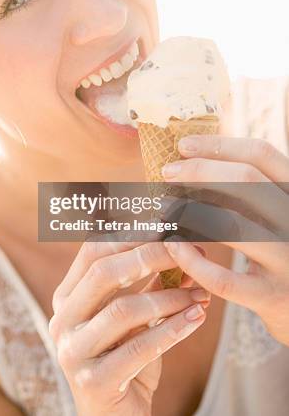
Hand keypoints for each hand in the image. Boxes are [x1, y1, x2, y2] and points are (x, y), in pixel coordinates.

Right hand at [48, 239, 210, 415]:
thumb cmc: (125, 361)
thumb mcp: (135, 320)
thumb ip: (152, 287)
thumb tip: (185, 254)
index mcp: (66, 298)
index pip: (92, 252)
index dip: (131, 236)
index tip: (167, 230)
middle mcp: (62, 321)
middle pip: (103, 274)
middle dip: (150, 257)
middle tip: (187, 253)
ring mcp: (73, 352)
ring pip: (123, 311)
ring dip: (168, 298)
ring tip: (199, 293)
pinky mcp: (94, 382)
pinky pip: (140, 348)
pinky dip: (173, 330)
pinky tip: (197, 317)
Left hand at [161, 134, 288, 345]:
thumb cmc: (279, 255)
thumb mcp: (274, 215)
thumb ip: (247, 191)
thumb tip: (191, 160)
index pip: (262, 154)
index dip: (218, 145)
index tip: (183, 145)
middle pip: (246, 180)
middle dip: (198, 171)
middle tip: (168, 172)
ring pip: (233, 224)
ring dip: (189, 212)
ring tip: (165, 207)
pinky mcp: (272, 298)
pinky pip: (222, 278)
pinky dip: (190, 260)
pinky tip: (173, 246)